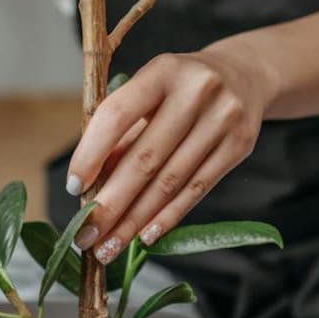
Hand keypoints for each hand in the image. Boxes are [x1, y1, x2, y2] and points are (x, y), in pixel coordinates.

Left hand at [66, 49, 272, 262]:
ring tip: (109, 247)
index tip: (74, 187)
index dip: (91, 154)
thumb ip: (119, 134)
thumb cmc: (178, 90)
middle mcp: (196, 91)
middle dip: (111, 204)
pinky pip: (196, 189)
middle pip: (145, 158)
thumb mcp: (147, 94)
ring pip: (170, 182)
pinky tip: (144, 237)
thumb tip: (89, 189)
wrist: (244, 76)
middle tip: (86, 235)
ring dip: (134, 221)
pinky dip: (167, 217)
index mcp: (162, 70)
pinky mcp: (239, 145)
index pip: (117, 115)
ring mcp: (223, 118)